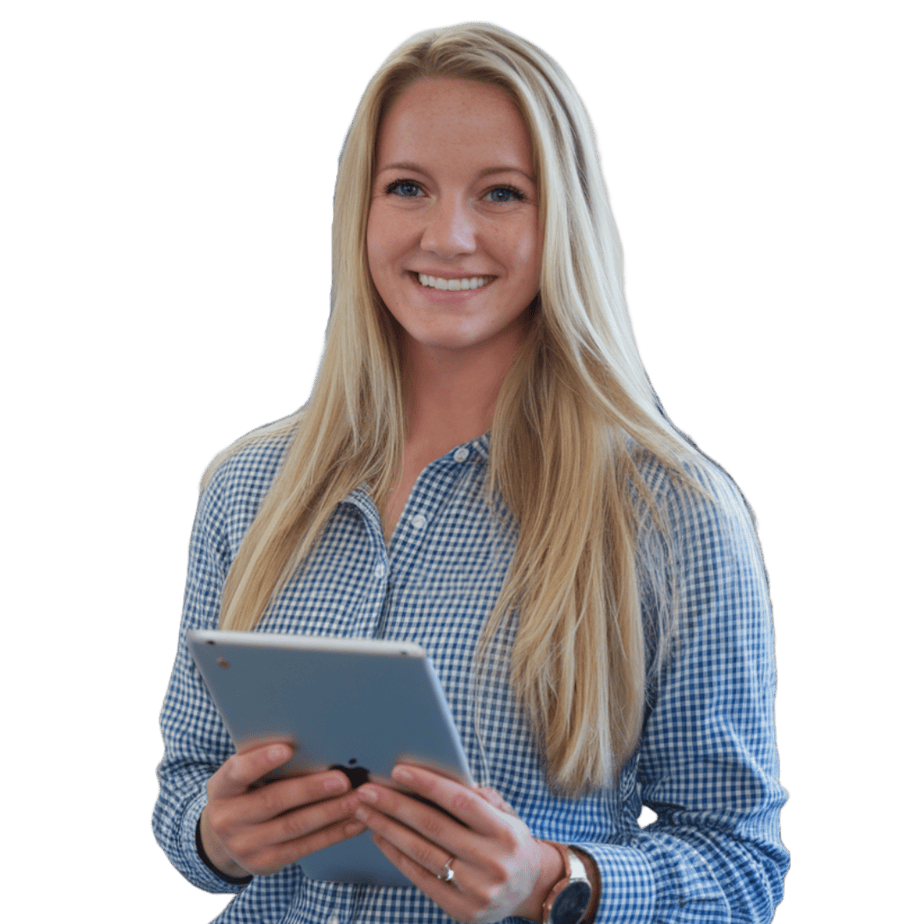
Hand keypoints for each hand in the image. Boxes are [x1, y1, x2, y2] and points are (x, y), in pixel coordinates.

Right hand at [200, 743, 366, 877]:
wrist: (225, 838)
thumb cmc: (245, 792)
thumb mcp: (242, 777)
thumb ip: (263, 761)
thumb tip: (311, 740)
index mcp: (221, 788)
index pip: (238, 771)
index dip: (261, 761)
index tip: (287, 748)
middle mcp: (228, 819)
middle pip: (274, 801)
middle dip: (311, 789)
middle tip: (342, 780)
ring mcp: (245, 845)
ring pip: (294, 826)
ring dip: (330, 812)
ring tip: (355, 799)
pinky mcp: (266, 862)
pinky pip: (304, 847)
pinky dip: (333, 834)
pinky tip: (353, 823)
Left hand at [354, 764, 563, 923]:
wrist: (532, 888)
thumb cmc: (509, 840)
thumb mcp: (505, 812)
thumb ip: (476, 796)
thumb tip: (435, 779)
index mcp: (505, 831)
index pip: (460, 801)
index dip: (427, 784)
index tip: (398, 771)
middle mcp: (492, 861)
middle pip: (434, 827)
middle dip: (395, 806)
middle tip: (367, 790)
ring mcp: (477, 889)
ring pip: (422, 853)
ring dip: (388, 830)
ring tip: (366, 812)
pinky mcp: (462, 910)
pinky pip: (422, 878)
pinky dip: (397, 857)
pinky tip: (382, 838)